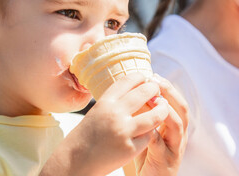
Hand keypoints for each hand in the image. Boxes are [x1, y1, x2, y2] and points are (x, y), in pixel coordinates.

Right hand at [40, 73, 169, 175]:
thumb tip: (134, 91)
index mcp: (104, 102)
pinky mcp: (130, 148)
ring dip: (162, 110)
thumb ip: (113, 103)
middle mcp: (115, 113)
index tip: (146, 78)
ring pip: (155, 115)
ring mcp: (124, 131)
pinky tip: (148, 132)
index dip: (140, 77)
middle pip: (145, 92)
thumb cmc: (85, 137)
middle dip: (155, 89)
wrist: (74, 161)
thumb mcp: (96, 112)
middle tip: (157, 91)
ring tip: (164, 108)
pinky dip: (150, 133)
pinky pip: (149, 136)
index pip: (127, 81)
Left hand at [134, 74, 188, 175]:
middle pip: (182, 108)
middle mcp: (178, 135)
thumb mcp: (144, 129)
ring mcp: (175, 148)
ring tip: (155, 100)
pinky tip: (146, 127)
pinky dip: (155, 135)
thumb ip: (143, 113)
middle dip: (170, 92)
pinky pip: (163, 146)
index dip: (166, 86)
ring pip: (178, 125)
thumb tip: (133, 89)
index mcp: (173, 125)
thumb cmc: (144, 153)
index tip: (152, 74)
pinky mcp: (167, 162)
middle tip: (156, 81)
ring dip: (166, 110)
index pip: (175, 100)